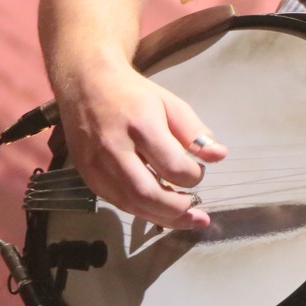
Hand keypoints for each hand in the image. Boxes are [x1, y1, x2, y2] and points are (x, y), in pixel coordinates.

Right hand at [53, 62, 225, 229]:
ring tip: (186, 221)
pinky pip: (116, 202)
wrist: (86, 84)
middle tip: (198, 215)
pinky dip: (141, 210)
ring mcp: (96, 165)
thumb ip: (194, 132)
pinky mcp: (86, 176)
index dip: (192, 177)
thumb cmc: (134, 94)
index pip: (171, 165)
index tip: (200, 172)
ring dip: (161, 218)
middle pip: (146, 193)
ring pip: (130, 204)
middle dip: (176, 210)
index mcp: (140, 125)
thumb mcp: (171, 104)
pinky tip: (160, 212)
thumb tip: (219, 156)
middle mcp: (114, 148)